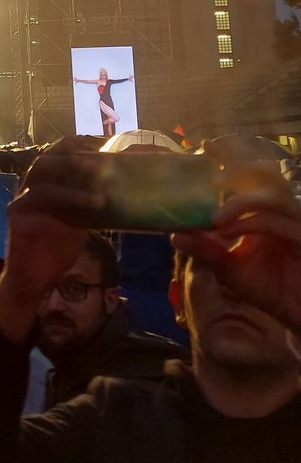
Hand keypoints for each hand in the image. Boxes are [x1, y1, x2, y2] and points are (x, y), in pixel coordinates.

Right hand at [0, 153, 101, 339]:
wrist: (33, 278)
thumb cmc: (56, 245)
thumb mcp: (79, 220)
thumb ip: (89, 204)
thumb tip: (121, 191)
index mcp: (43, 181)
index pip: (55, 152)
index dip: (76, 144)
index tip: (101, 145)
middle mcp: (28, 188)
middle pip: (44, 163)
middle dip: (72, 161)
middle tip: (99, 167)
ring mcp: (20, 205)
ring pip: (42, 190)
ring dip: (72, 193)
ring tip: (100, 201)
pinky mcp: (16, 225)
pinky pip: (38, 218)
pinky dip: (60, 222)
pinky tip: (78, 230)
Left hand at [173, 168, 300, 333]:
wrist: (297, 315)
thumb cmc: (270, 289)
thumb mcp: (229, 268)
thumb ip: (205, 250)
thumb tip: (174, 234)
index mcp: (267, 212)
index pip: (253, 175)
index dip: (235, 157)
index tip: (207, 146)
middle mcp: (284, 212)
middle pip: (267, 175)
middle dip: (238, 165)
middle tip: (211, 168)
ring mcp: (297, 224)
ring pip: (272, 196)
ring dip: (240, 202)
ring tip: (215, 219)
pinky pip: (276, 223)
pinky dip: (250, 223)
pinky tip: (229, 231)